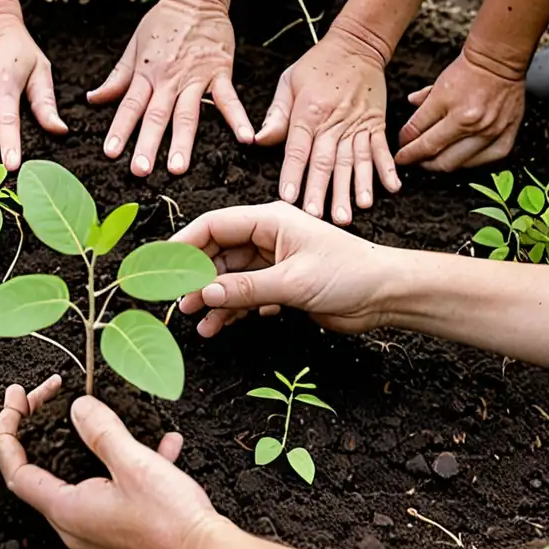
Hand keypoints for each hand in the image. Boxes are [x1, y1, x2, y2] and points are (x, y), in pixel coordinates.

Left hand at [0, 375, 222, 548]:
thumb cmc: (171, 522)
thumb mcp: (132, 463)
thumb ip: (101, 430)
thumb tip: (77, 407)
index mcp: (66, 509)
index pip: (15, 469)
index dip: (9, 430)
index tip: (16, 399)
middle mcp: (74, 523)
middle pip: (40, 470)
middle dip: (42, 427)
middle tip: (48, 394)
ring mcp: (96, 527)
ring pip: (79, 475)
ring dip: (88, 441)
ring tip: (100, 410)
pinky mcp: (120, 527)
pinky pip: (113, 487)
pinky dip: (125, 462)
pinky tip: (160, 444)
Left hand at [87, 0, 253, 176]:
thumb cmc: (162, 22)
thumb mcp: (133, 47)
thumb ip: (116, 78)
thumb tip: (93, 99)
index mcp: (146, 74)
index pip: (129, 106)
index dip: (119, 130)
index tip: (111, 154)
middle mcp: (169, 80)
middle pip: (156, 116)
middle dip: (147, 144)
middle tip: (140, 171)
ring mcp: (196, 77)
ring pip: (187, 114)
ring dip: (182, 142)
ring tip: (178, 168)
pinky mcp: (220, 73)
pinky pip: (228, 100)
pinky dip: (237, 119)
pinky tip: (245, 140)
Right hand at [172, 201, 397, 335]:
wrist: (386, 295)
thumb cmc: (350, 274)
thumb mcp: (294, 282)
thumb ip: (247, 288)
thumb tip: (206, 293)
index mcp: (269, 220)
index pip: (214, 226)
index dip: (185, 244)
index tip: (162, 266)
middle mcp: (266, 237)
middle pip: (216, 253)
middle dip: (196, 278)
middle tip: (179, 302)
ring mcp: (271, 262)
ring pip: (228, 278)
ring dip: (212, 299)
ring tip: (198, 322)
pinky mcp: (279, 285)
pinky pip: (244, 295)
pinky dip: (230, 311)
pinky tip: (218, 327)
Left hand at [254, 26, 400, 224]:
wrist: (357, 44)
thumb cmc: (317, 65)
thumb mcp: (289, 82)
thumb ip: (276, 115)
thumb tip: (257, 140)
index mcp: (309, 113)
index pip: (298, 150)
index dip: (293, 174)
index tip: (289, 197)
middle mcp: (334, 122)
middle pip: (326, 162)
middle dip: (322, 191)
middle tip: (319, 217)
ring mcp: (358, 124)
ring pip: (355, 160)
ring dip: (356, 187)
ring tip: (355, 210)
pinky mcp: (376, 124)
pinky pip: (381, 149)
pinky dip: (387, 169)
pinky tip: (391, 189)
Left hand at [395, 49, 524, 170]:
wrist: (499, 61)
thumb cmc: (468, 71)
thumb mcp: (436, 86)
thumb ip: (420, 109)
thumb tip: (407, 130)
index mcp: (452, 108)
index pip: (421, 138)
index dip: (406, 150)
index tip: (401, 154)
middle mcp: (472, 122)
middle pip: (436, 155)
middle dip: (419, 161)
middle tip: (413, 160)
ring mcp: (490, 131)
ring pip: (457, 163)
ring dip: (439, 165)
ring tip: (431, 161)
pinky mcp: (506, 135)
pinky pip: (484, 161)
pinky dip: (468, 163)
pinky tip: (458, 159)